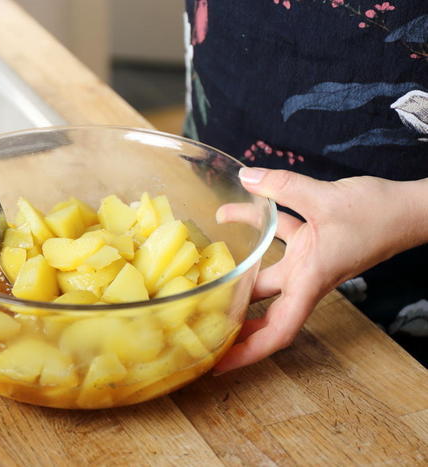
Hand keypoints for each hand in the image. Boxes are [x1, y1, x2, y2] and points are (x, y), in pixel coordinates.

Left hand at [213, 168, 427, 372]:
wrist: (409, 208)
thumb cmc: (378, 214)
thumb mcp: (325, 198)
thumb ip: (282, 186)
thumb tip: (246, 177)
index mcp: (310, 281)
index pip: (278, 331)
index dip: (249, 352)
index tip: (221, 364)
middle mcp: (306, 278)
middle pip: (265, 312)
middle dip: (235, 322)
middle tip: (202, 328)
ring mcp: (308, 261)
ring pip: (265, 272)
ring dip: (237, 269)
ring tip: (206, 269)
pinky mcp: (312, 241)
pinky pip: (277, 239)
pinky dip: (255, 227)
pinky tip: (232, 213)